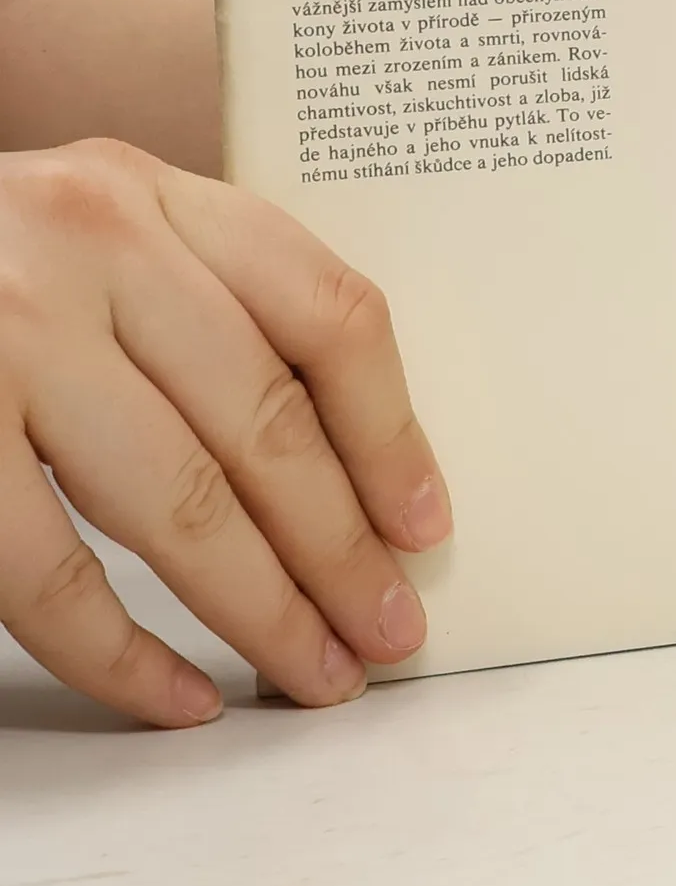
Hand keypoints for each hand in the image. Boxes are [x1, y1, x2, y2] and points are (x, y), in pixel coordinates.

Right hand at [0, 139, 449, 725]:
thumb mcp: (88, 236)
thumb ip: (193, 301)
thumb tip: (335, 464)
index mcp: (150, 192)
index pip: (326, 312)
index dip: (391, 432)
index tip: (424, 523)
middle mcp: (88, 243)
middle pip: (266, 422)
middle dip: (341, 548)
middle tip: (388, 632)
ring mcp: (7, 334)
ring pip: (179, 501)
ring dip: (263, 609)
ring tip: (317, 671)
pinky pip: (48, 573)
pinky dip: (123, 652)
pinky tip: (180, 694)